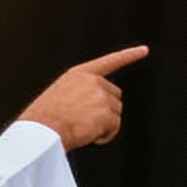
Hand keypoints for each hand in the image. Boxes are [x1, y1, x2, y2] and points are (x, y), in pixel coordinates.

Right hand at [20, 47, 148, 150]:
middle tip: (85, 121)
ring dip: (104, 124)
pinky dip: (105, 135)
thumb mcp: (60, 94)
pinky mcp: (107, 112)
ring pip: (116, 113)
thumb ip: (80, 93)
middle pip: (115, 96)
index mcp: (79, 74)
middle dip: (106, 110)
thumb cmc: (44, 118)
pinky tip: (89, 136)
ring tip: (82, 128)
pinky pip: (115, 128)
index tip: (144, 50)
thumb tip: (92, 108)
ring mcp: (101, 96)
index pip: (109, 61)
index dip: (129, 55)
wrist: (42, 129)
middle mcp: (93, 81)